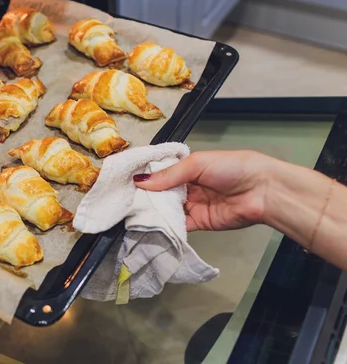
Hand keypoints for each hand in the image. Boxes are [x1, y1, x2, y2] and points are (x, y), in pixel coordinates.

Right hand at [134, 150, 274, 231]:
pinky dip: (167, 226)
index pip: (161, 172)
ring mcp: (193, 205)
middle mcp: (189, 186)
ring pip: (168, 209)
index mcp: (188, 168)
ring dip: (155, 212)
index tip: (126, 182)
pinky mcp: (199, 222)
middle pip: (162, 193)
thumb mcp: (197, 164)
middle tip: (127, 200)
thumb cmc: (234, 168)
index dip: (146, 177)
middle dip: (147, 196)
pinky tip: (153, 225)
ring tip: (134, 213)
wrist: (263, 191)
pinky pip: (179, 225)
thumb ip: (168, 175)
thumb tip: (141, 181)